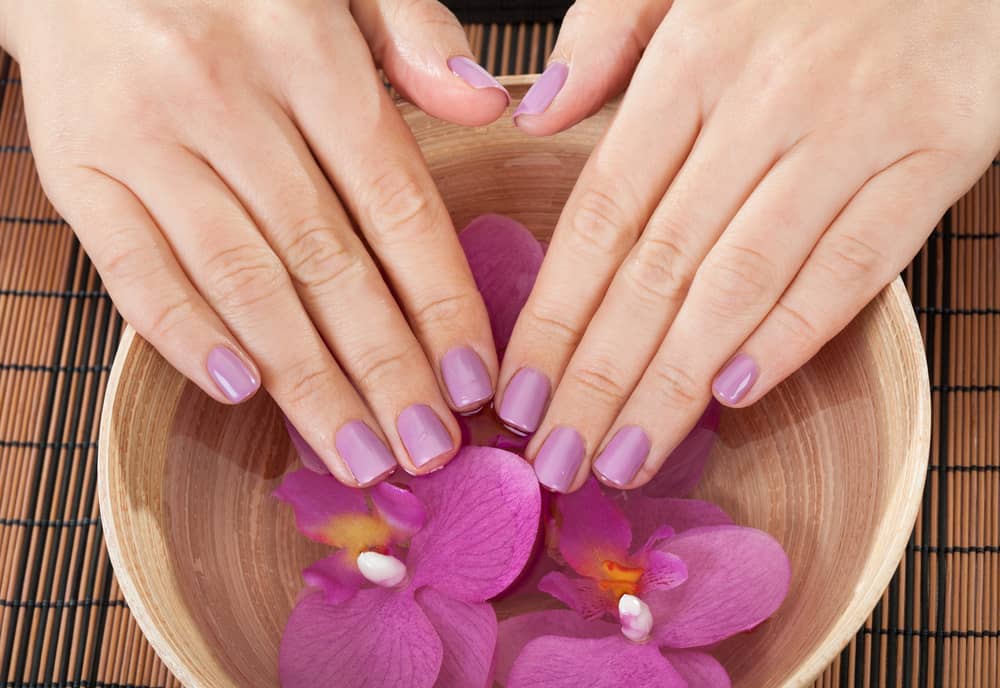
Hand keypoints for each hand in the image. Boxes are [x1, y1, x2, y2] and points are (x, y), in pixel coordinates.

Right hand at [2, 0, 509, 485]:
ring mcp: (148, 139)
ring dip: (306, 380)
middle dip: (384, 369)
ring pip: (244, 281)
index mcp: (310, 56)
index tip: (472, 382)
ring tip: (358, 454)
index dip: (440, 302)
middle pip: (326, 261)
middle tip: (427, 450)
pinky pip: (134, 267)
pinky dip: (184, 335)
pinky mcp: (77, 168)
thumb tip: (486, 106)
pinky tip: (239, 392)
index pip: (398, 204)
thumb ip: (416, 35)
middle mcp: (230, 102)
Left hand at [500, 0, 999, 490]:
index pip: (602, 214)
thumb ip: (606, 33)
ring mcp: (851, 135)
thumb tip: (536, 117)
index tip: (520, 394)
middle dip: (599, 377)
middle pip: (660, 267)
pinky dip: (797, 330)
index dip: (555, 314)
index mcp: (692, 62)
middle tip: (559, 461)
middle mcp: (762, 106)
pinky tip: (738, 394)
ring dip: (677, 382)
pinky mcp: (935, 154)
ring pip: (742, 281)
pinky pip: (856, 261)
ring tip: (625, 456)